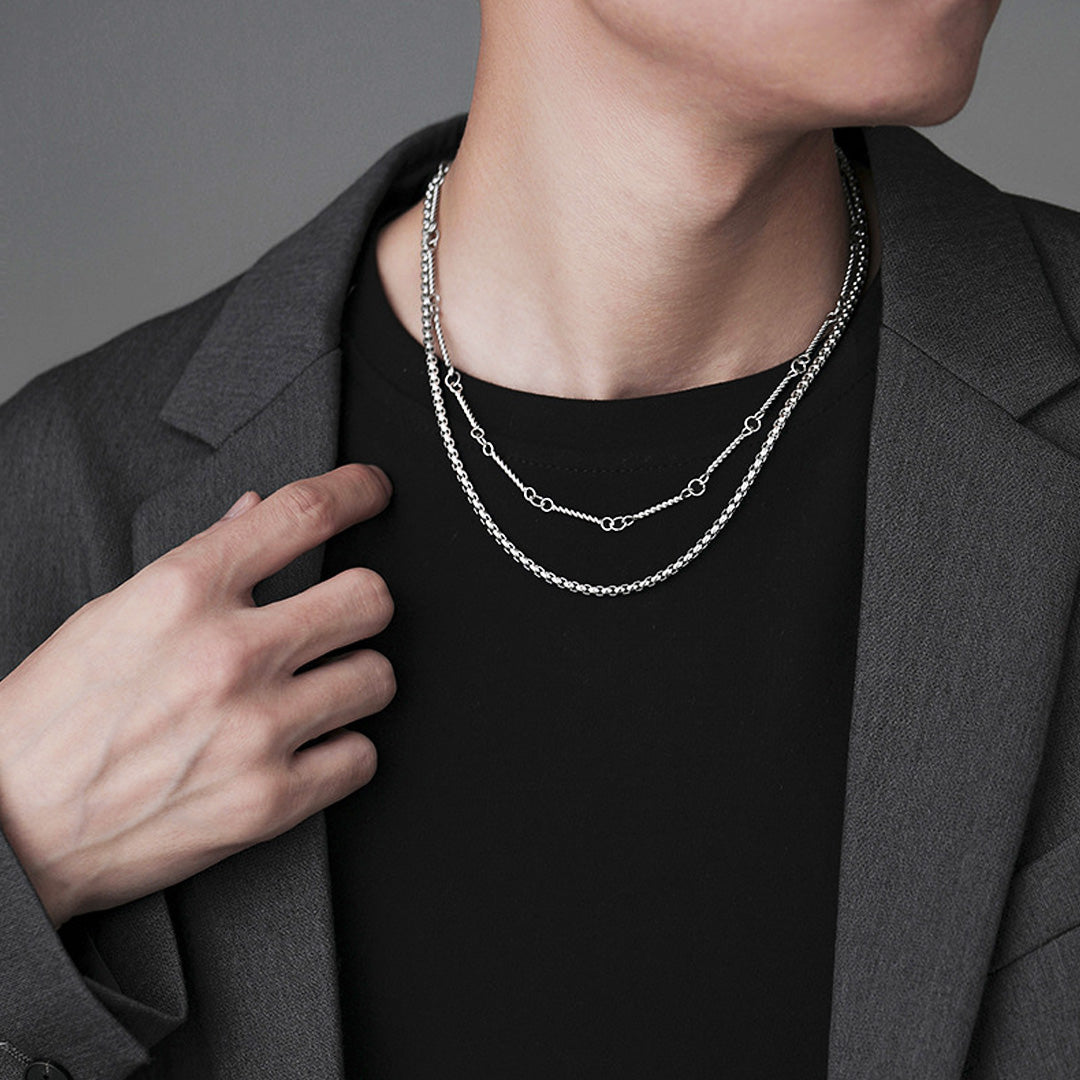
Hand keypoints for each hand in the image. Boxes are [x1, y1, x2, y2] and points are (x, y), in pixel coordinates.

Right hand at [0, 463, 395, 929]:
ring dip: (356, 679)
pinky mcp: (270, 801)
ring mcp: (255, 730)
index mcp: (184, 591)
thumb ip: (201, 558)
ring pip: (378, 677)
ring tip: (317, 689)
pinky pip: (362, 757)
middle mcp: (229, 654)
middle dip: (365, 602)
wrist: (11, 826)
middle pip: (370, 598)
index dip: (357, 491)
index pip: (305, 514)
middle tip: (342, 617)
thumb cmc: (57, 715)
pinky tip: (309, 746)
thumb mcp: (116, 611)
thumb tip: (257, 510)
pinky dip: (343, 751)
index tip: (373, 491)